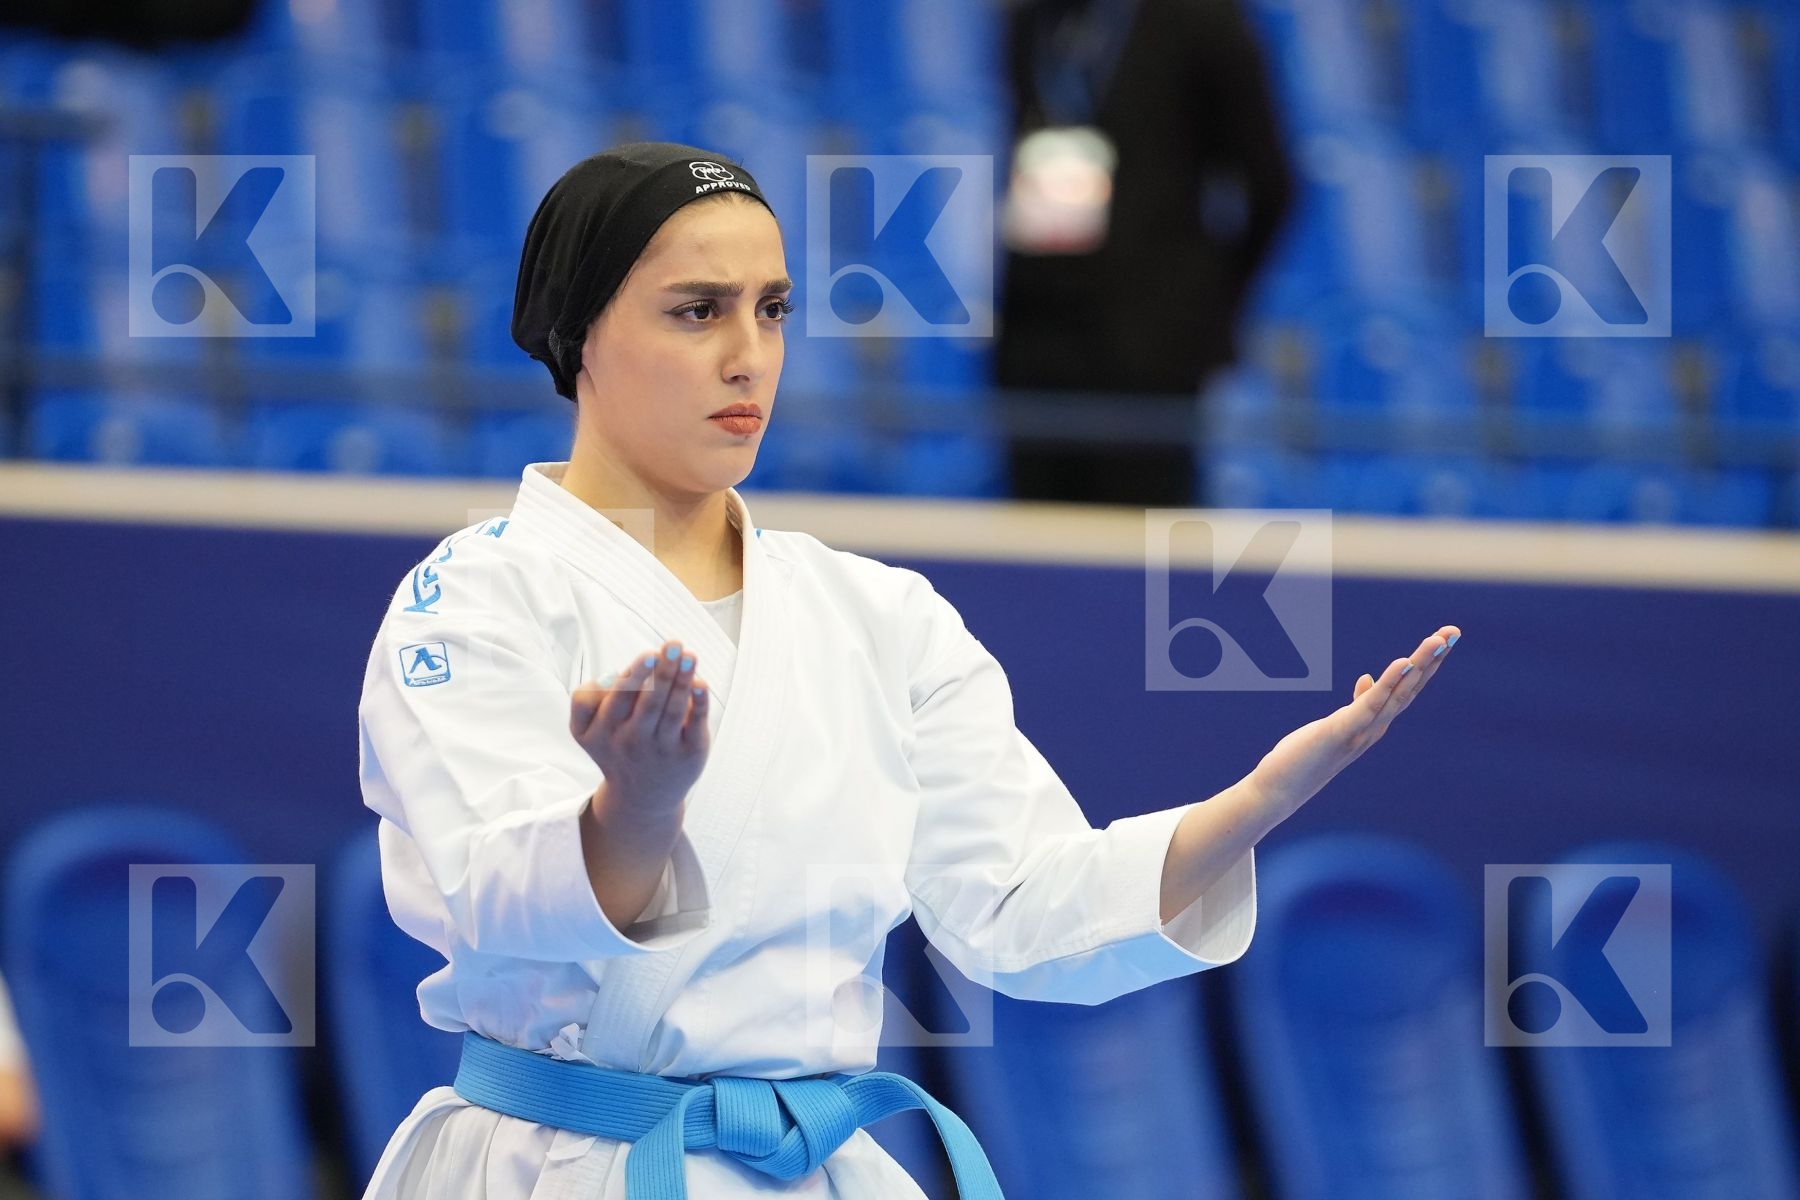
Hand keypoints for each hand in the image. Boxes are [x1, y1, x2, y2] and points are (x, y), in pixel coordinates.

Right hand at [569, 640, 711, 813]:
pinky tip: (701, 684)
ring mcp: (661, 750)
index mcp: (601, 733)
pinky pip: (694, 726)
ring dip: (682, 680)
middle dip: (661, 672)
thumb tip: (614, 673)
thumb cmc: (616, 745)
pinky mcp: (688, 755)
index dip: (633, 677)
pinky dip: (698, 705)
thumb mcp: (586, 730)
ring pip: (672, 710)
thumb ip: (588, 698)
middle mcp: (630, 742)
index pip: (616, 701)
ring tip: (689, 655)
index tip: (649, 654)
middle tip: (672, 646)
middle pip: (647, 703)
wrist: (641, 797)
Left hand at [1246, 625, 1461, 819]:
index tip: (1445, 637)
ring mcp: (1361, 732)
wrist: (1278, 791)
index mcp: (1373, 723)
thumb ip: (1357, 704)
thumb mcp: (1336, 725)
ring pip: (1398, 694)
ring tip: (1438, 640)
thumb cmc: (1304, 757)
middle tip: (1455, 631)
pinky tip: (1402, 662)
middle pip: (1411, 688)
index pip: (1407, 689)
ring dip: (1419, 665)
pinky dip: (1388, 683)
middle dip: (1433, 660)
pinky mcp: (1341, 732)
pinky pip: (1369, 705)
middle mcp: (1374, 728)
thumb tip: (1367, 678)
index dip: (1427, 664)